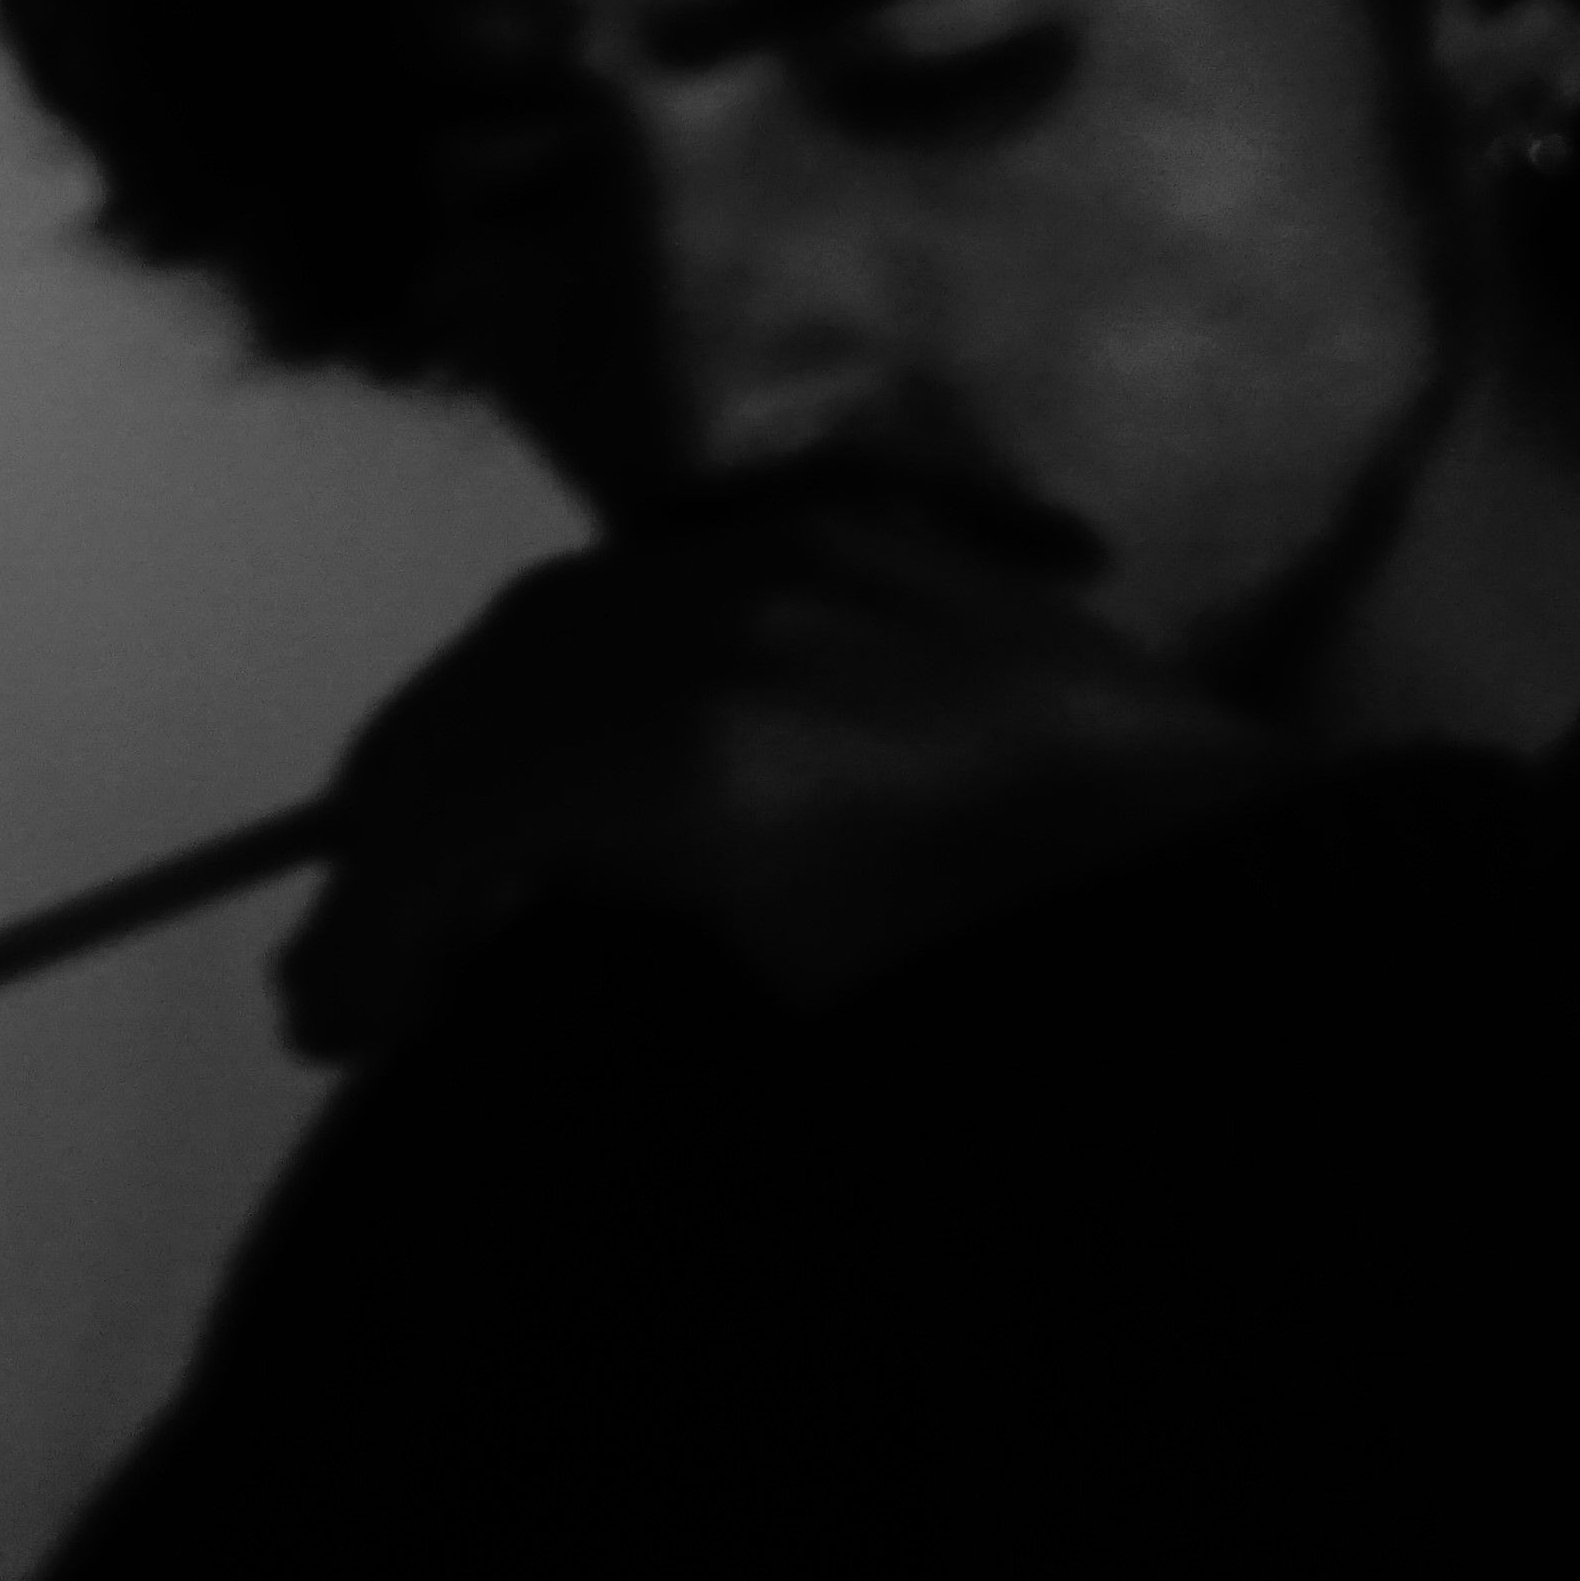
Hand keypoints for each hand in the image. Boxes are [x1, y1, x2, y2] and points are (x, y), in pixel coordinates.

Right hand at [285, 466, 1288, 1060]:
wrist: (1254, 902)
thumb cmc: (1021, 1004)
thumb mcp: (784, 1032)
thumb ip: (598, 979)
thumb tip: (462, 998)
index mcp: (686, 753)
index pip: (442, 815)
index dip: (361, 927)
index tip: (325, 1028)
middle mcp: (722, 621)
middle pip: (475, 699)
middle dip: (397, 822)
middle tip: (375, 947)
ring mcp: (810, 565)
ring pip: (564, 619)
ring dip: (489, 728)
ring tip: (477, 845)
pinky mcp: (890, 548)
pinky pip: (688, 574)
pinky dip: (610, 652)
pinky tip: (611, 736)